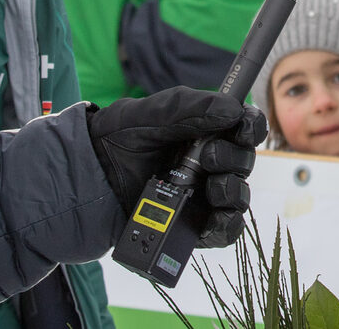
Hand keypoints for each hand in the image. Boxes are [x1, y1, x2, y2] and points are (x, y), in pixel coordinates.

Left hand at [87, 87, 266, 246]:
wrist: (87, 178)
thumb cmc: (118, 138)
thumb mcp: (151, 113)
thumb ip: (190, 106)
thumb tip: (232, 109)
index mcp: (205, 131)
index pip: (244, 127)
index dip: (251, 126)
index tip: (243, 126)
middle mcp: (209, 163)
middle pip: (244, 161)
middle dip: (233, 158)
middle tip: (206, 157)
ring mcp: (203, 195)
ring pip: (239, 196)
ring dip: (233, 191)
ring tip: (211, 188)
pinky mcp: (193, 225)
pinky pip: (225, 231)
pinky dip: (226, 225)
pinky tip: (214, 217)